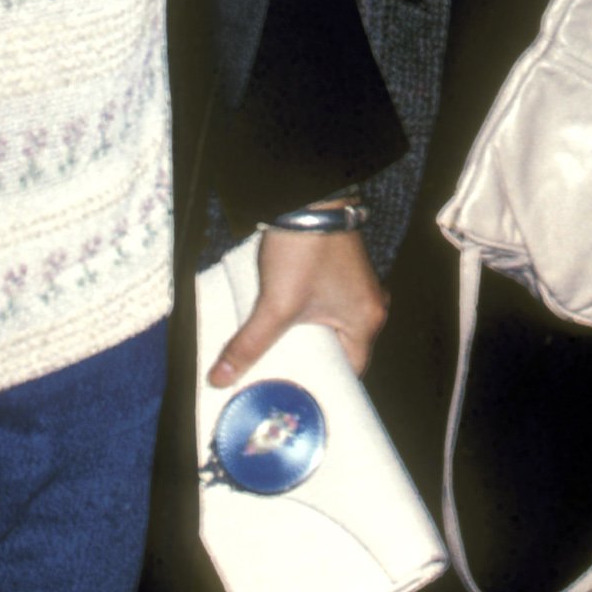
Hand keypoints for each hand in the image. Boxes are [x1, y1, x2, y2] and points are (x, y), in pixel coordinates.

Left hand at [207, 226, 386, 386]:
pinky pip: (327, 307)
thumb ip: (249, 344)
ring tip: (279, 355)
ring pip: (331, 327)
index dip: (324, 385)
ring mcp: (358, 286)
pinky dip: (307, 318)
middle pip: (339, 350)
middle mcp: (370, 305)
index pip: (350, 371)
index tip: (299, 395)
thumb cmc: (304, 249)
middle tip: (282, 378)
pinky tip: (283, 323)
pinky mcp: (342, 271)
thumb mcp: (274, 304)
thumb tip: (220, 378)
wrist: (308, 197)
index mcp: (367, 320)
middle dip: (311, 362)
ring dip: (307, 339)